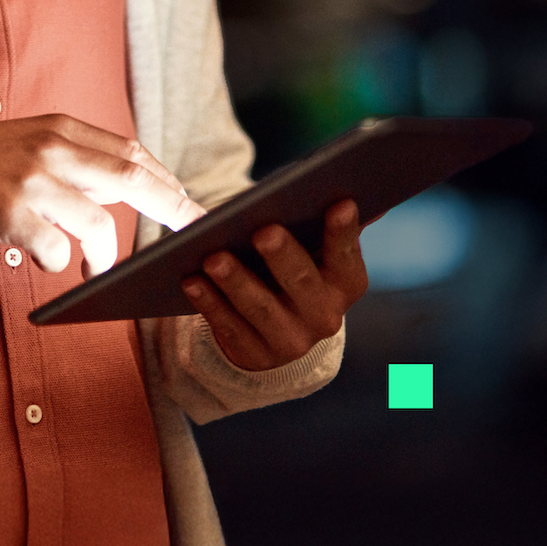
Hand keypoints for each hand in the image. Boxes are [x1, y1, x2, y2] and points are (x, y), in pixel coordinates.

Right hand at [0, 115, 207, 273]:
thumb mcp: (28, 146)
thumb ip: (74, 161)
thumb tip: (127, 184)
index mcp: (58, 127)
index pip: (128, 150)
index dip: (164, 178)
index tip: (188, 201)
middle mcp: (49, 147)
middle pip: (129, 175)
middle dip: (168, 204)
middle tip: (190, 229)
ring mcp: (30, 180)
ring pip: (97, 221)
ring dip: (105, 253)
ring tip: (97, 269)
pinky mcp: (9, 213)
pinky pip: (56, 249)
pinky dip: (59, 262)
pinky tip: (47, 262)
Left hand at [180, 199, 370, 371]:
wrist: (281, 331)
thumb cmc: (300, 270)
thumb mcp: (319, 251)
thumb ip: (333, 224)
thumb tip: (355, 190)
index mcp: (347, 283)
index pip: (347, 255)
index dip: (344, 232)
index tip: (340, 203)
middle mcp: (325, 316)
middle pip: (302, 282)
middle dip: (283, 256)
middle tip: (264, 230)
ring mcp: (290, 341)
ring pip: (261, 308)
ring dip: (236, 282)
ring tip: (213, 256)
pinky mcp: (254, 356)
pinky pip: (229, 327)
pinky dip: (209, 303)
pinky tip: (191, 280)